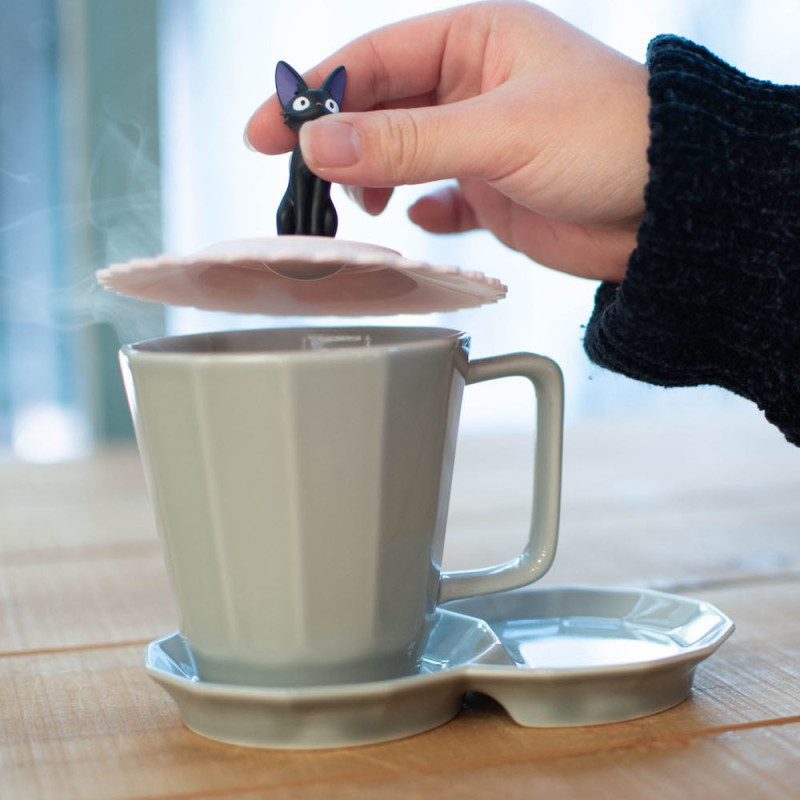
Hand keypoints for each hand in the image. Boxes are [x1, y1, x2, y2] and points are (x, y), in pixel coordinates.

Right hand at [245, 1, 649, 281]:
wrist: (671, 210)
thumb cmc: (612, 140)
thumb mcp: (500, 131)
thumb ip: (407, 142)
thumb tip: (321, 144)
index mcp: (476, 41)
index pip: (374, 59)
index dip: (316, 92)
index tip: (269, 128)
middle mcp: (473, 88)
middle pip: (379, 109)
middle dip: (337, 142)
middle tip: (300, 177)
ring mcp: (480, 142)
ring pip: (401, 157)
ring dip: (373, 181)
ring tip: (364, 208)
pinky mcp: (493, 192)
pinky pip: (439, 200)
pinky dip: (420, 213)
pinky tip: (415, 222)